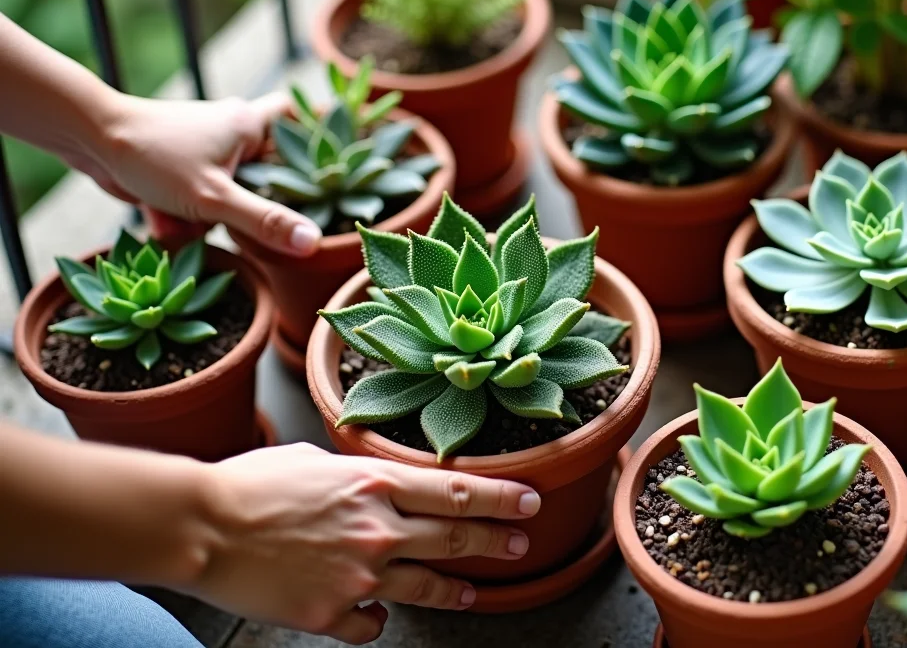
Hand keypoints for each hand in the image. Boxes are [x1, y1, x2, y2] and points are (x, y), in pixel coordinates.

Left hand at [79, 92, 321, 255]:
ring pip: (229, 189)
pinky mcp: (181, 165)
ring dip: (212, 215)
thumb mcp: (214, 198)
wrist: (89, 138)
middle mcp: (233, 131)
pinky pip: (199, 197)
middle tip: (250, 220)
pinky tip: (168, 225)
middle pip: (266, 168)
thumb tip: (312, 243)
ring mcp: (205, 148)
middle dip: (253, 202)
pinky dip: (187, 214)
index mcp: (251, 125)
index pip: (299, 117)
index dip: (317, 135)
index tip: (330, 163)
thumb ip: (265, 222)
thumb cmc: (155, 157)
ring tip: (190, 224)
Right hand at [192, 443, 539, 643]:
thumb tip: (380, 483)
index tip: (529, 501)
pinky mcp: (332, 614)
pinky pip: (373, 624)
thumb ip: (359, 475)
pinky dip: (377, 618)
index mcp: (375, 483)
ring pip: (427, 587)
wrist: (200, 528)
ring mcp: (359, 577)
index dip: (502, 497)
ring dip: (455, 589)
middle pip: (454, 537)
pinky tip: (376, 613)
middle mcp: (378, 530)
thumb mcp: (316, 460)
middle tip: (519, 542)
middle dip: (494, 540)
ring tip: (471, 592)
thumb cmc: (250, 485)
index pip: (458, 491)